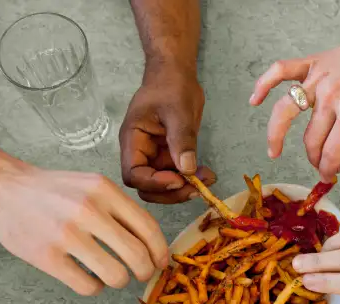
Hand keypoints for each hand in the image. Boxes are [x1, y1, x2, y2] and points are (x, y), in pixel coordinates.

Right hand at [0, 164, 167, 295]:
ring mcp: (66, 234)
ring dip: (119, 281)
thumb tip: (152, 243)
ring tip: (111, 276)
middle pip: (137, 256)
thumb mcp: (91, 185)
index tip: (161, 262)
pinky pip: (87, 286)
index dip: (160, 251)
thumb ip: (120, 208)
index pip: (148, 228)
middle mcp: (88, 210)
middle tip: (140, 275)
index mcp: (104, 191)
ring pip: (115, 276)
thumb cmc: (52, 190)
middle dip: (145, 271)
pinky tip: (88, 279)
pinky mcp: (46, 256)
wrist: (1, 188)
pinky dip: (94, 288)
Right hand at [120, 66, 215, 203]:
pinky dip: (191, 179)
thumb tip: (187, 169)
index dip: (154, 183)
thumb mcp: (178, 110)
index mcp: (133, 140)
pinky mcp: (169, 156)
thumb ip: (181, 140)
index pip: (134, 174)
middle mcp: (140, 153)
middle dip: (170, 192)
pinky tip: (207, 175)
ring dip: (183, 189)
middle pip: (146, 187)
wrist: (175, 74)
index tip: (178, 180)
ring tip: (206, 180)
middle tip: (196, 188)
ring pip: (163, 186)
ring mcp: (154, 156)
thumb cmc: (170, 85)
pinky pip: (177, 176)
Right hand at [249, 2, 339, 180]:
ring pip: (286, 112)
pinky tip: (255, 100)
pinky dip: (264, 84)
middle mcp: (331, 99)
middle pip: (311, 140)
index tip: (328, 176)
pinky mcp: (314, 63)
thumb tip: (335, 152)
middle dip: (314, 158)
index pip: (331, 153)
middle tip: (319, 164)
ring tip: (274, 151)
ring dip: (275, 136)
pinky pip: (281, 71)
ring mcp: (319, 80)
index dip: (328, 170)